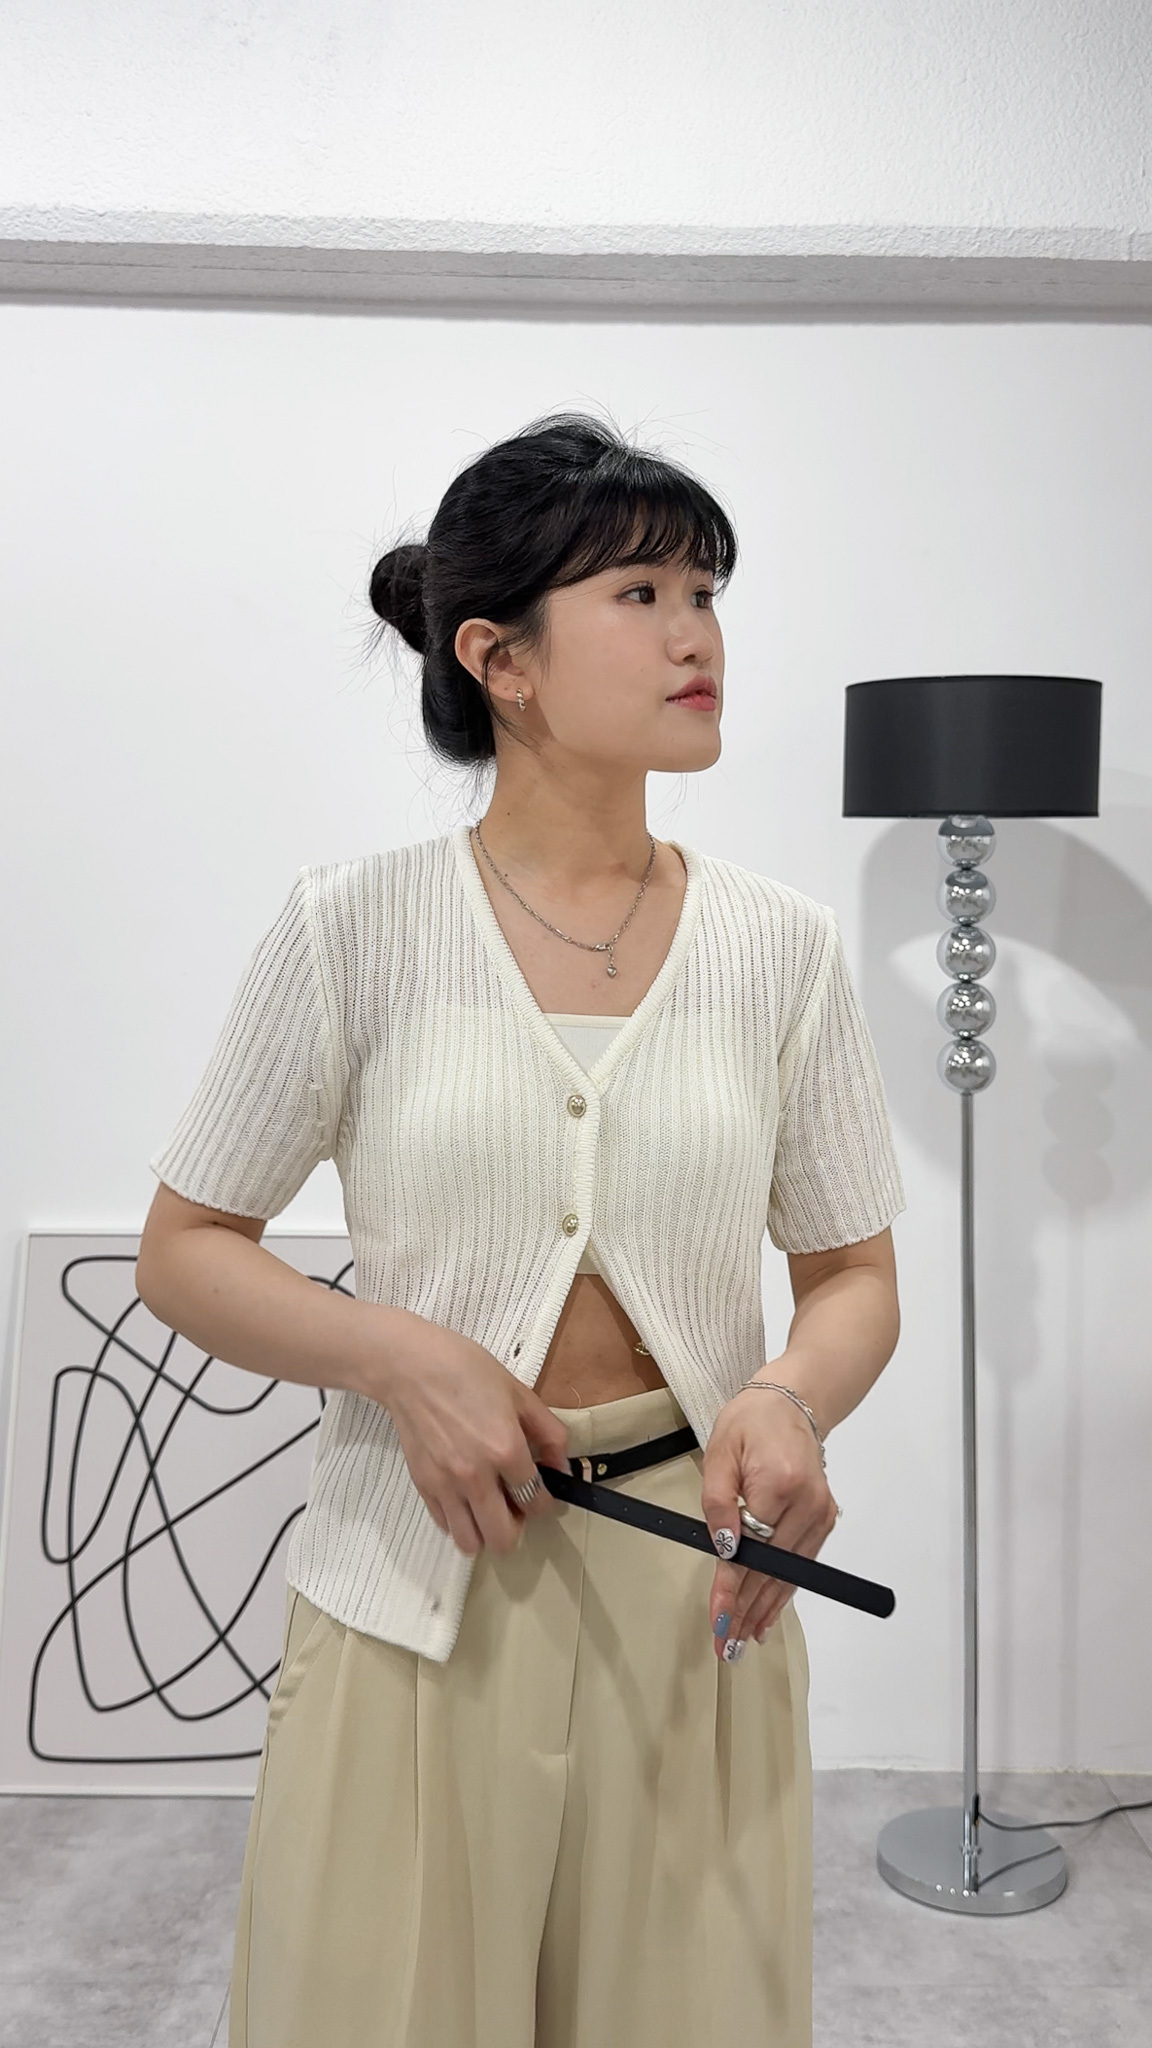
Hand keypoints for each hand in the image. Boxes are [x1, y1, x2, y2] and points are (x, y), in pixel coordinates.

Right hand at [373, 1316, 571, 1556]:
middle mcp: (476, 1476)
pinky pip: (446, 1526)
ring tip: (489, 1508)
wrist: (411, 1367)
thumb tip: (562, 1468)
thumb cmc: (468, 1371)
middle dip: (518, 1526)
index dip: (547, 1502)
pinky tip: (465, 1498)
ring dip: (486, 1532)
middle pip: (504, 1537)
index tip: (543, 1493)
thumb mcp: (519, 1393)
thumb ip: (549, 1432)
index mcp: (506, 1450)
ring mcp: (446, 1485)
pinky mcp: (423, 1486)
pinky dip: (460, 1521)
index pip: (536, 1500)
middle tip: (516, 1503)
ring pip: (471, 1542)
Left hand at [700, 1376, 839, 1657]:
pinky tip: (767, 1613)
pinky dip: (783, 1590)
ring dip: (765, 1608)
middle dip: (747, 1609)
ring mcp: (821, 1513)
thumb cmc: (750, 1423)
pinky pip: (801, 1563)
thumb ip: (718, 1502)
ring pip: (790, 1573)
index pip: (752, 1549)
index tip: (719, 1619)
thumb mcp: (720, 1453)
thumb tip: (725, 1549)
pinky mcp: (826, 1518)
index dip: (733, 1588)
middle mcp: (807, 1503)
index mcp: (778, 1483)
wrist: (793, 1402)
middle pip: (773, 1569)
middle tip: (726, 1644)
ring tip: (743, 1638)